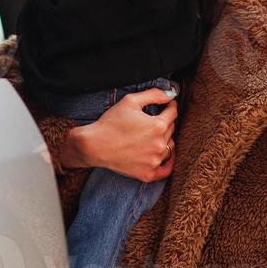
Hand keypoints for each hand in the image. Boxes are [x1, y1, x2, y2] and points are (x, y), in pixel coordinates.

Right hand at [62, 87, 177, 181]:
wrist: (94, 146)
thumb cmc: (110, 122)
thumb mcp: (130, 101)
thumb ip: (153, 94)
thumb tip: (171, 94)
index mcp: (158, 125)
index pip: (172, 113)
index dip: (169, 106)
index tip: (166, 105)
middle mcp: (159, 144)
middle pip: (171, 129)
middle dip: (164, 122)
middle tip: (152, 120)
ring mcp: (154, 161)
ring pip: (169, 147)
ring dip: (164, 140)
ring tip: (151, 136)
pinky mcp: (148, 173)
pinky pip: (166, 170)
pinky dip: (167, 163)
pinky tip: (163, 156)